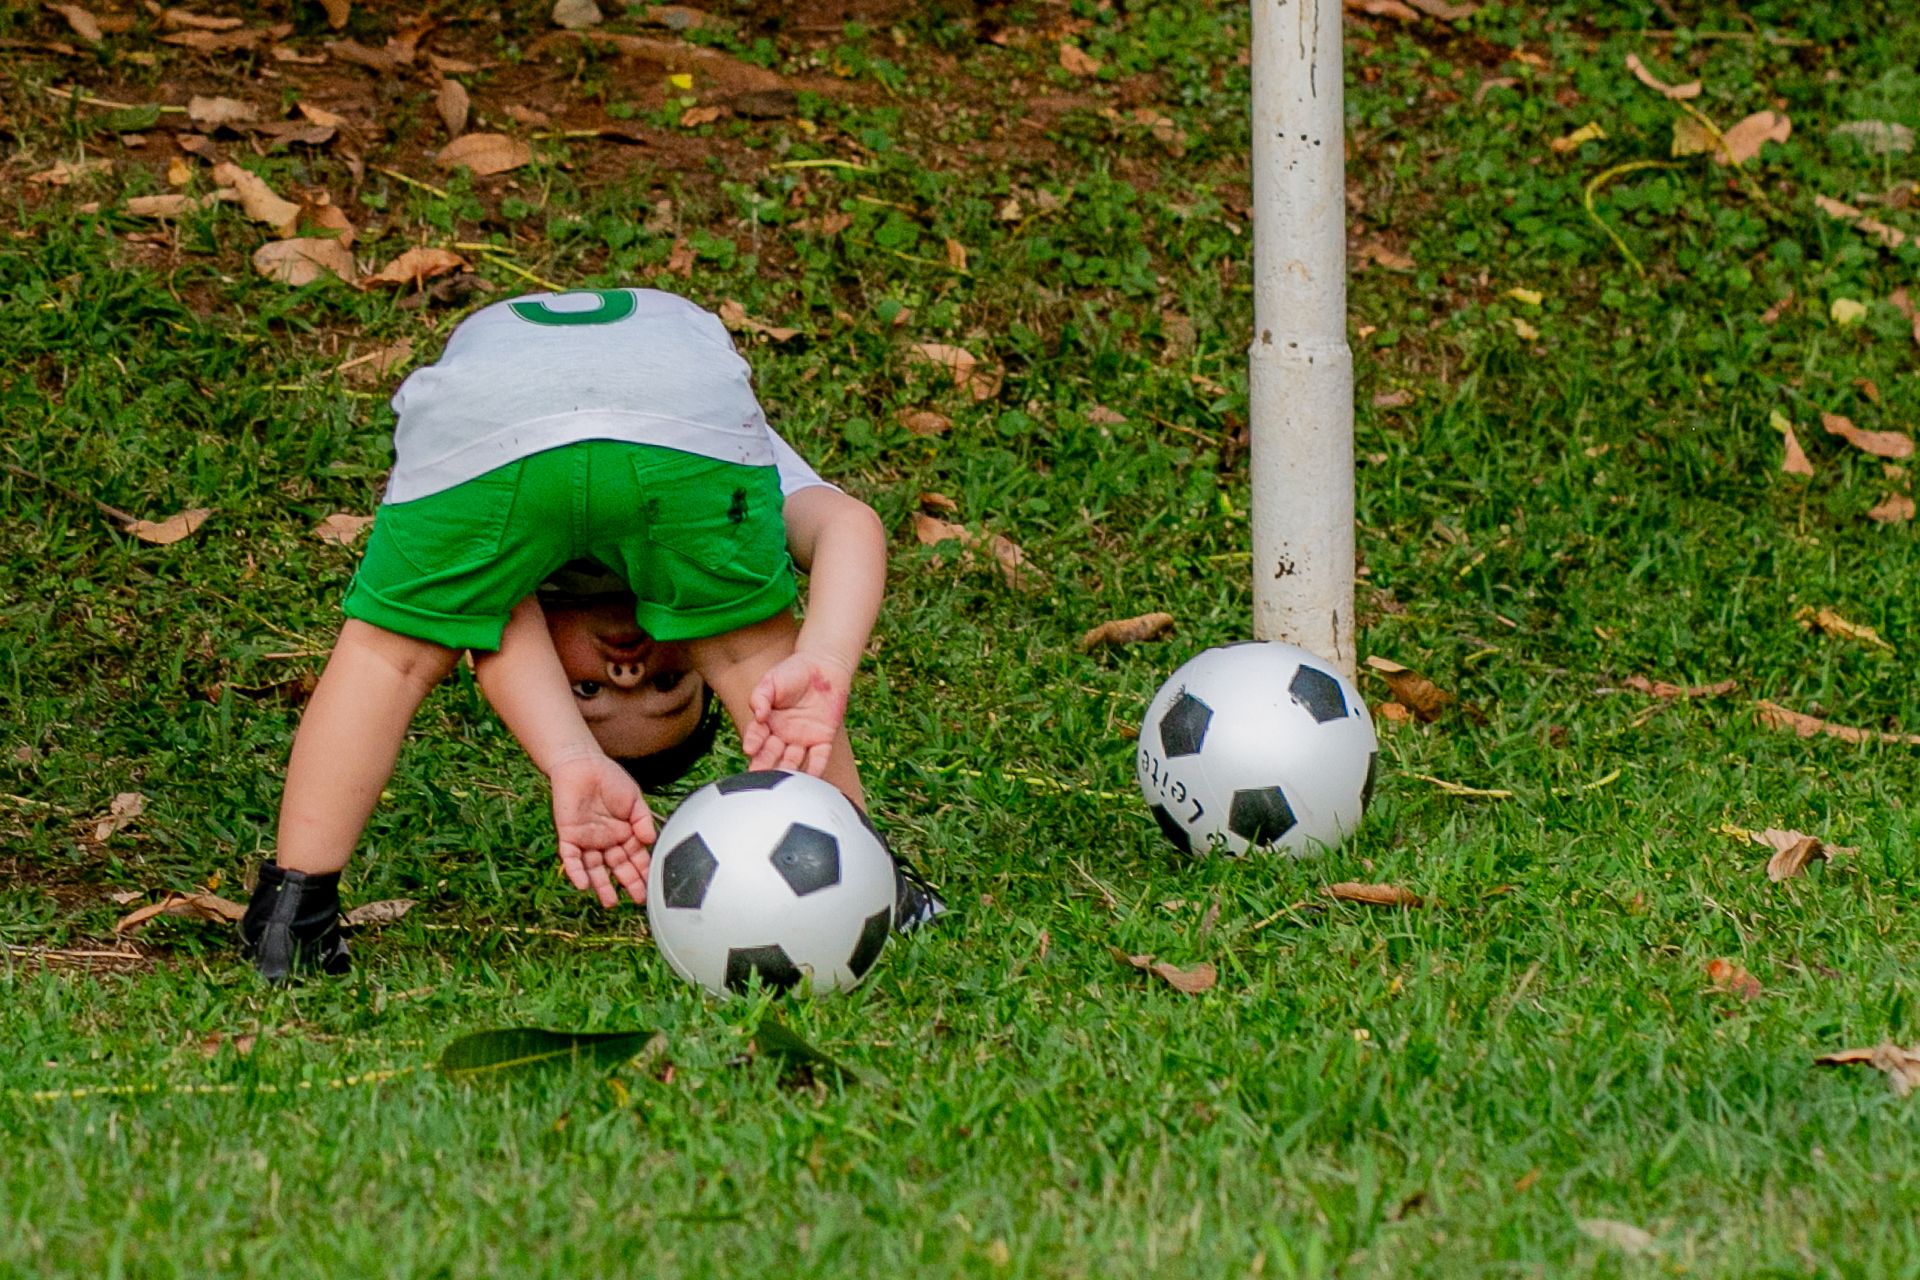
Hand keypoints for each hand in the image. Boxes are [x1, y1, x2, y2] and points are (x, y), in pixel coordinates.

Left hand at [549, 753, 655, 906]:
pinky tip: (584, 885)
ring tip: (611, 902)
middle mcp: (606, 841)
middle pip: (618, 867)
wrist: (583, 764)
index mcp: (624, 833)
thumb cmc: (611, 779)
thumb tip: (650, 841)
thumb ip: (643, 820)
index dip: (643, 871)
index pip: (636, 857)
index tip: (652, 885)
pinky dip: (576, 872)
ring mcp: (587, 840)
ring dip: (602, 885)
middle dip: (628, 883)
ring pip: (594, 869)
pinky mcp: (568, 836)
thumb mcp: (634, 799)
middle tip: (639, 899)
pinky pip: (571, 858)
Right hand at [743, 649, 852, 775]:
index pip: (757, 736)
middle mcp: (782, 735)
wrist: (824, 666)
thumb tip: (758, 715)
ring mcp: (802, 739)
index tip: (749, 748)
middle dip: (765, 764)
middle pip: (772, 754)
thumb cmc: (794, 672)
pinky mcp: (822, 739)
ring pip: (793, 760)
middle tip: (758, 775)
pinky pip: (819, 757)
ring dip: (787, 770)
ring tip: (782, 779)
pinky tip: (810, 778)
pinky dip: (815, 768)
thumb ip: (760, 696)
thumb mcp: (772, 680)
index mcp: (767, 722)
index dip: (753, 742)